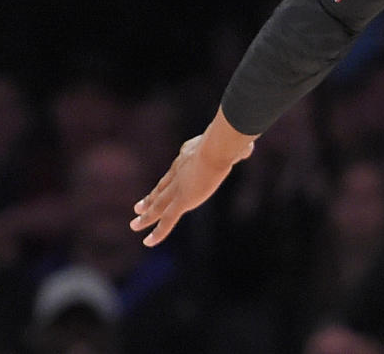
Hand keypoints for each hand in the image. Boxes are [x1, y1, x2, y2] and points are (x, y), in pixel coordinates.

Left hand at [130, 111, 255, 246]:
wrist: (217, 148)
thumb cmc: (229, 142)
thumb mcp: (234, 145)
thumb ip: (239, 149)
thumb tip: (247, 149)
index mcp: (188, 155)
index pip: (176, 170)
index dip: (170, 179)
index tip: (164, 184)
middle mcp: (179, 171)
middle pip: (162, 188)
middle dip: (151, 198)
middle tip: (139, 206)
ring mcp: (179, 188)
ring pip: (158, 205)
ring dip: (146, 215)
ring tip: (135, 224)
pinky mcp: (182, 201)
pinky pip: (167, 220)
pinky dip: (157, 232)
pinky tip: (147, 242)